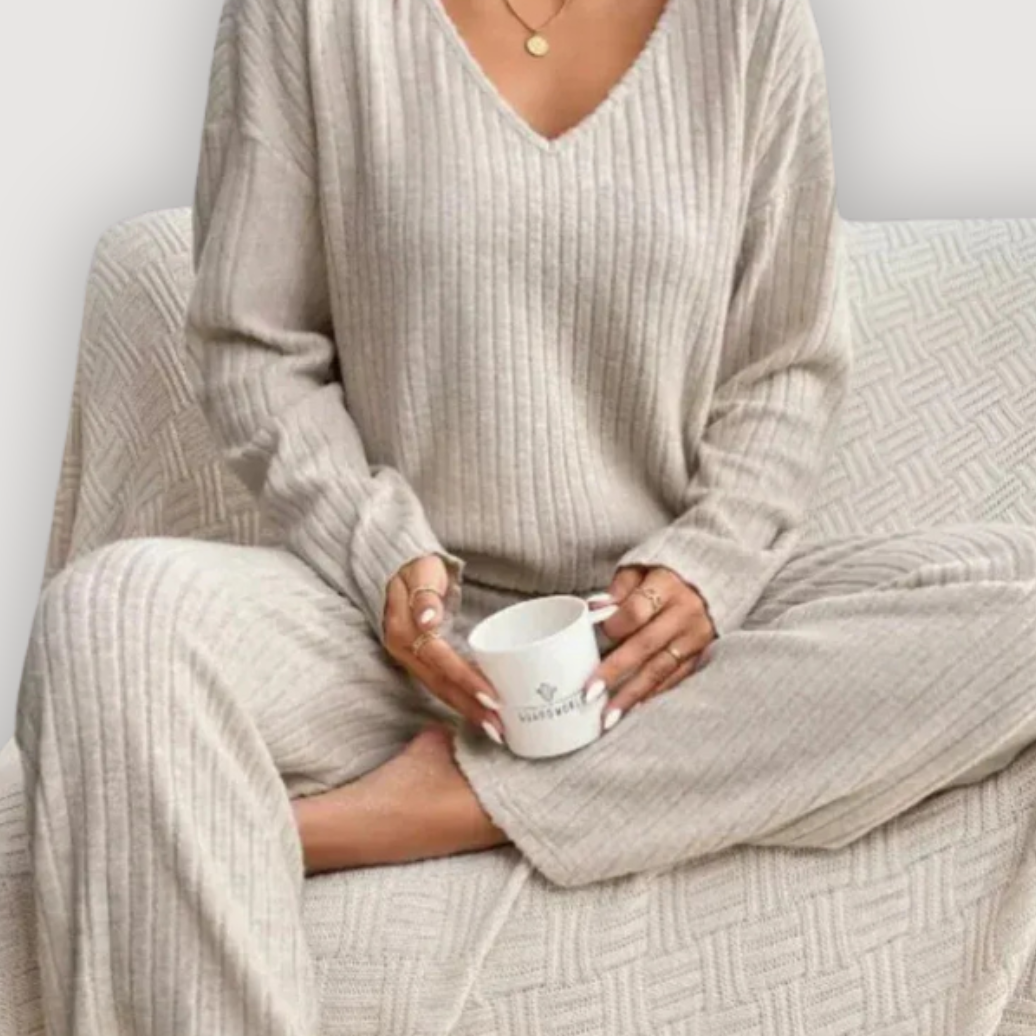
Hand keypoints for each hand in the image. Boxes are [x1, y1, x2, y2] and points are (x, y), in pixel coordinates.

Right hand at [381, 555, 505, 743]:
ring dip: (467, 711)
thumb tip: (428, 621)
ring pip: (441, 690)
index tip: (492, 697)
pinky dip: (461, 701)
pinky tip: (480, 714)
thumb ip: (425, 595)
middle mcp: (404, 650)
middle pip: (441, 684)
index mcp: (404, 630)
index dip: (465, 680)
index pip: (440, 660)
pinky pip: (441, 686)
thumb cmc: (419, 568)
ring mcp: (410, 659)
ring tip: (495, 730)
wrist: (401, 568)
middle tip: (499, 728)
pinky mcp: (420, 662)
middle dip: (470, 708)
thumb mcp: (422, 571)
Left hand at [582, 565, 715, 728]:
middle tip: (589, 693)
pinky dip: (652, 695)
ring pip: (660, 669)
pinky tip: (633, 710)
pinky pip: (675, 679)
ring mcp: (695, 637)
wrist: (709, 581)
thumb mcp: (641, 569)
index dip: (616, 625)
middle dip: (616, 671)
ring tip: (608, 716)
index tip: (597, 635)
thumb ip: (619, 588)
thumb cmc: (663, 576)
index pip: (638, 610)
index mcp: (667, 585)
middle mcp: (685, 613)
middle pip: (646, 645)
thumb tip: (593, 608)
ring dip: (631, 694)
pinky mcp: (701, 655)